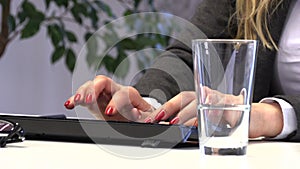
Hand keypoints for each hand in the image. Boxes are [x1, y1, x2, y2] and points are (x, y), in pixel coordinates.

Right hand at [64, 75, 153, 121]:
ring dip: (82, 92)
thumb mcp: (144, 117)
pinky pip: (82, 95)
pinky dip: (75, 99)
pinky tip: (69, 104)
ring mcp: (102, 92)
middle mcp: (115, 89)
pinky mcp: (93, 98)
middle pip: (103, 82)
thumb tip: (136, 113)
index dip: (115, 102)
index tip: (109, 112)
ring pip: (91, 85)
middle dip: (94, 89)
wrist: (134, 112)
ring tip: (76, 101)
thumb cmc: (139, 114)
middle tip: (89, 100)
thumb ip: (141, 115)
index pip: (121, 94)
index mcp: (129, 94)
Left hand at [144, 87, 283, 137]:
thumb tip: (168, 127)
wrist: (253, 115)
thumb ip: (189, 119)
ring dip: (190, 116)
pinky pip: (223, 110)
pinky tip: (206, 121)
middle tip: (164, 122)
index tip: (154, 117)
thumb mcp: (205, 116)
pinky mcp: (236, 107)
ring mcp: (222, 100)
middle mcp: (208, 95)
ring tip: (179, 124)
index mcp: (199, 95)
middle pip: (189, 100)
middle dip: (175, 112)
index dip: (166, 107)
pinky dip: (214, 115)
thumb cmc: (224, 115)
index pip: (180, 98)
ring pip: (203, 104)